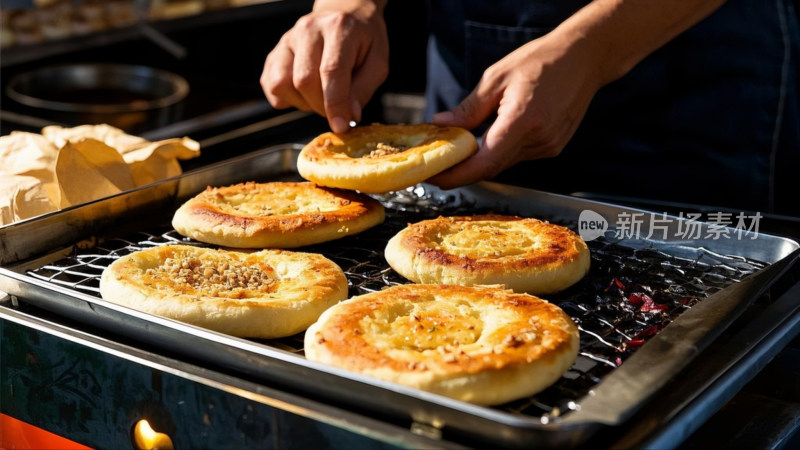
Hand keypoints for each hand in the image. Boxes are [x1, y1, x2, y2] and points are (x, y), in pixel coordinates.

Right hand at [260, 0, 388, 132]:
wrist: (344, 15)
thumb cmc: (363, 41)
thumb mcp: (377, 62)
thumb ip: (364, 89)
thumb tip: (348, 116)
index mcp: (338, 28)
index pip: (331, 71)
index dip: (335, 104)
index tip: (341, 126)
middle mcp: (307, 30)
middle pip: (304, 81)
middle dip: (322, 105)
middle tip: (337, 107)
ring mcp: (286, 40)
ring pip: (282, 84)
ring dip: (303, 102)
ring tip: (320, 95)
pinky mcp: (274, 54)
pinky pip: (271, 86)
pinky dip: (287, 98)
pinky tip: (305, 92)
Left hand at [427, 0, 727, 189]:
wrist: (585, 58)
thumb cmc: (541, 60)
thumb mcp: (496, 77)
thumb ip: (469, 108)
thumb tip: (441, 124)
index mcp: (522, 120)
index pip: (484, 161)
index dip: (457, 174)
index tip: (435, 177)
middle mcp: (538, 139)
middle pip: (492, 167)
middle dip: (462, 169)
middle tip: (436, 166)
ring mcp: (549, 146)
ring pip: (504, 163)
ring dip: (480, 161)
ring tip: (456, 151)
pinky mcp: (553, 147)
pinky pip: (518, 156)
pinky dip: (499, 153)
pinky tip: (486, 142)